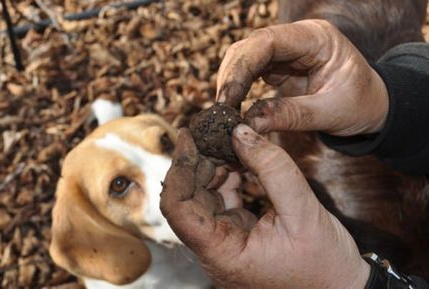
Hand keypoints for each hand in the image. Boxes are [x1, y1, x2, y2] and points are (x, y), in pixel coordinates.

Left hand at [160, 125, 369, 288]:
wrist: (340, 287)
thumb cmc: (325, 263)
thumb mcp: (303, 211)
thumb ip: (273, 169)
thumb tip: (241, 133)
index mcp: (222, 254)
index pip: (178, 209)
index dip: (178, 169)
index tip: (188, 136)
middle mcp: (216, 250)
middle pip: (188, 198)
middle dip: (198, 161)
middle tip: (214, 130)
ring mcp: (225, 242)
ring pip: (203, 197)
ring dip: (213, 166)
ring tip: (229, 140)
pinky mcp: (237, 233)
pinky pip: (222, 200)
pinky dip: (227, 177)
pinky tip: (238, 158)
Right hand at [216, 20, 387, 136]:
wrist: (373, 107)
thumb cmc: (361, 105)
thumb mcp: (330, 113)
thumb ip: (290, 115)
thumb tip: (249, 126)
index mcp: (317, 38)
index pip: (267, 41)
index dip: (242, 67)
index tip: (227, 98)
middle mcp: (298, 38)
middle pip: (251, 47)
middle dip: (231, 76)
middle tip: (220, 109)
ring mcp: (288, 50)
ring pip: (246, 57)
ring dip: (231, 82)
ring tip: (223, 111)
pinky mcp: (280, 65)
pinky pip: (251, 72)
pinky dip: (239, 88)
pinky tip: (232, 106)